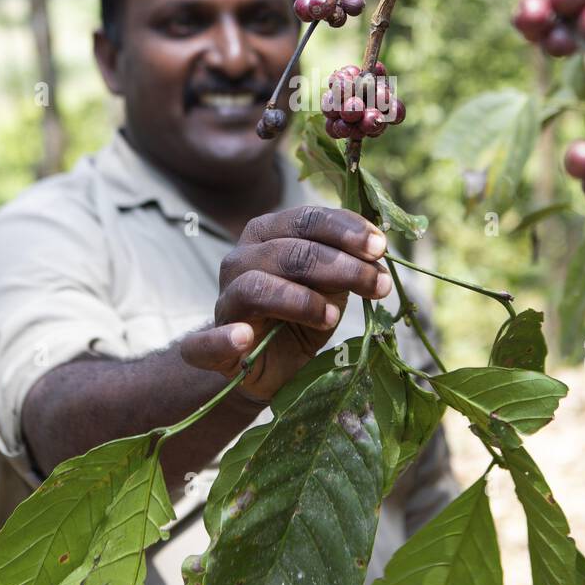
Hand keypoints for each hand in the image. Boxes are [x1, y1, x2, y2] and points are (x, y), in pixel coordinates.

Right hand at [179, 205, 390, 402]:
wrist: (271, 365)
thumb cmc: (303, 314)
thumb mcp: (331, 284)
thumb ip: (350, 263)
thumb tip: (379, 252)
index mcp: (268, 234)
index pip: (306, 219)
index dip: (345, 231)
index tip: (380, 247)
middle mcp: (241, 260)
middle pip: (289, 252)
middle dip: (340, 266)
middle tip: (379, 284)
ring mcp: (225, 302)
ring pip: (255, 286)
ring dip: (301, 300)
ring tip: (333, 317)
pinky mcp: (211, 346)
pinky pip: (204, 342)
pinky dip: (222, 339)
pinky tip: (243, 339)